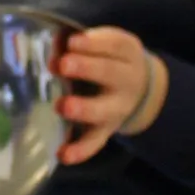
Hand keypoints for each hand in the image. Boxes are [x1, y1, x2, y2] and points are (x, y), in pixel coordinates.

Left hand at [56, 27, 166, 164]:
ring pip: (103, 110)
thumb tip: (54, 39)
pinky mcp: (106, 130)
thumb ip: (82, 41)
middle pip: (110, 73)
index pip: (114, 45)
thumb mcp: (105, 43)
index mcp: (127, 53)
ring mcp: (117, 108)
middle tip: (62, 64)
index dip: (93, 43)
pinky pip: (95, 142)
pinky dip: (80, 150)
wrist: (140, 87)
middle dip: (86, 69)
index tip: (71, 41)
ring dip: (83, 108)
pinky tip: (62, 155)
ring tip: (61, 106)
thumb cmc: (110, 57)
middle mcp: (126, 81)